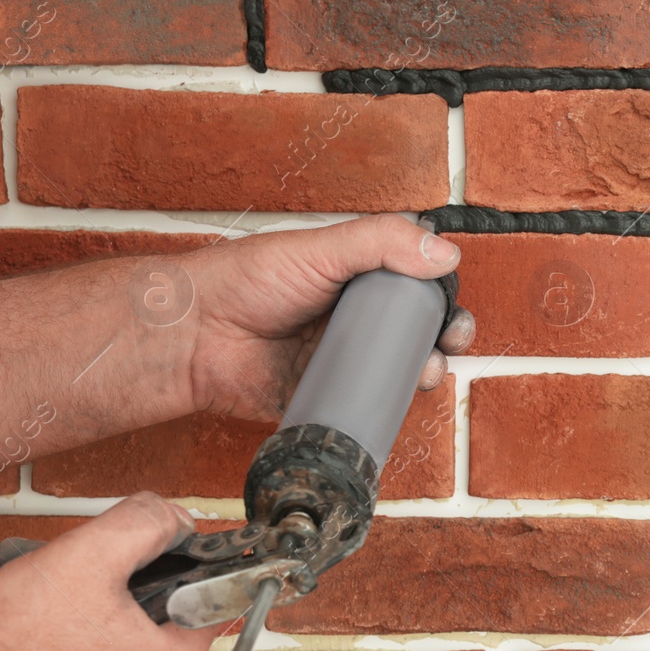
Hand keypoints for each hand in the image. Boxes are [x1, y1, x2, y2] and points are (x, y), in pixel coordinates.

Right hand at [0, 494, 215, 650]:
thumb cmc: (11, 648)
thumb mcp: (87, 558)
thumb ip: (143, 525)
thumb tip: (175, 517)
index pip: (208, 591)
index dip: (178, 553)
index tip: (139, 543)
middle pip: (157, 606)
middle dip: (114, 577)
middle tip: (74, 571)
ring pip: (114, 625)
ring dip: (80, 599)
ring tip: (39, 596)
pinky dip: (59, 631)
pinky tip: (26, 624)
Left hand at [182, 215, 477, 421]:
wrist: (195, 335)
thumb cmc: (245, 281)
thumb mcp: (321, 248)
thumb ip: (382, 243)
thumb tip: (445, 255)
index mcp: (357, 277)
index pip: (415, 287)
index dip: (442, 300)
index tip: (454, 312)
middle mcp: (354, 318)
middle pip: (417, 332)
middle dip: (443, 340)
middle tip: (449, 343)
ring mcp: (343, 358)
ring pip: (399, 371)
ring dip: (423, 374)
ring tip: (425, 372)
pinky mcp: (329, 395)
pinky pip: (367, 404)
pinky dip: (388, 407)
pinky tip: (397, 401)